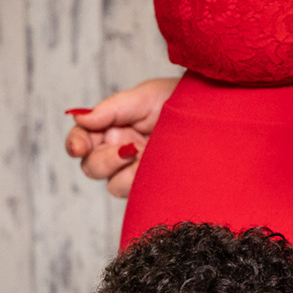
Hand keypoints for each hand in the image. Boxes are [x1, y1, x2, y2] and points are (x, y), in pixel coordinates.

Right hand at [64, 76, 179, 198]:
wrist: (217, 114)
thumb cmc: (181, 99)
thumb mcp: (146, 96)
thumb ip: (112, 108)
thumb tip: (78, 117)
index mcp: (113, 127)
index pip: (82, 139)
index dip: (75, 144)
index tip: (79, 147)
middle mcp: (121, 150)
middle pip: (91, 167)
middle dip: (104, 160)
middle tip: (130, 150)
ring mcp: (138, 170)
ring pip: (114, 185)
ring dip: (128, 172)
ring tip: (152, 155)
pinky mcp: (155, 185)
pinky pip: (139, 195)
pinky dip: (145, 183)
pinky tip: (162, 170)